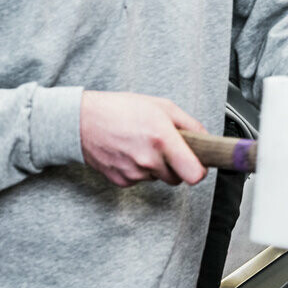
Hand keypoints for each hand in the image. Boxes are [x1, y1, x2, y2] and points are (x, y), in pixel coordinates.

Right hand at [80, 91, 207, 187]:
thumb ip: (190, 124)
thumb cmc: (120, 109)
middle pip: (177, 178)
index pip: (194, 174)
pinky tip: (130, 152)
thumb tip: (205, 139)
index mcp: (162, 139)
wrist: (82, 121)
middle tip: (165, 147)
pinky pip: (141, 180)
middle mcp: (148, 160)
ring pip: (158, 178)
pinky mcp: (121, 181)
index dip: (200, 171)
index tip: (199, 164)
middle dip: (176, 165)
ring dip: (156, 166)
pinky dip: (140, 169)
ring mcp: (134, 173)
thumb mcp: (162, 106)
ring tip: (143, 144)